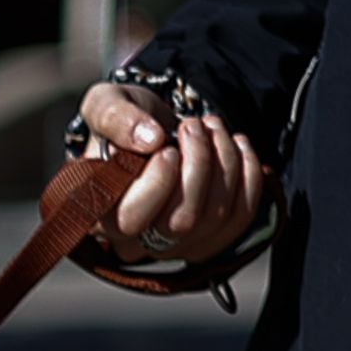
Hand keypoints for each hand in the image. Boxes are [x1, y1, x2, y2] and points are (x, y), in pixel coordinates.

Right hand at [77, 82, 271, 264]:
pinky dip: (249, 174)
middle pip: (180, 222)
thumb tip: (150, 139)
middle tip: (193, 125)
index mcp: (101, 213)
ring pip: (215, 217)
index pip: (131, 220)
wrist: (151, 132)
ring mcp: (174, 245)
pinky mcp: (208, 239)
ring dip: (226, 160)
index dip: (158, 181)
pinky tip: (237, 145)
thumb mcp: (105, 105)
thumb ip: (115, 118)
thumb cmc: (123, 122)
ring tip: (212, 127)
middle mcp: (135, 241)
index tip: (167, 146)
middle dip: (199, 163)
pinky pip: (240, 217)